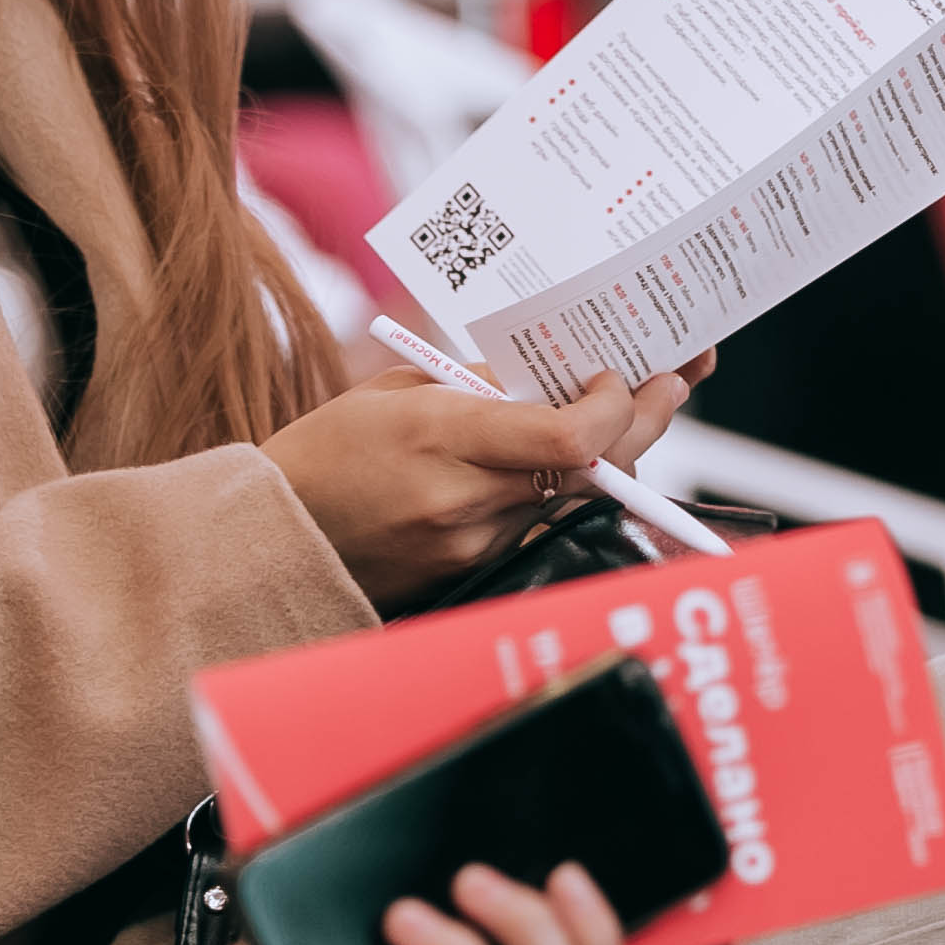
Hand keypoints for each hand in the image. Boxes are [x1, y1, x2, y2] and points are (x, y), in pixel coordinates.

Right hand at [265, 362, 695, 608]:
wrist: (277, 534)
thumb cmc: (328, 451)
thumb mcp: (398, 391)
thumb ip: (481, 386)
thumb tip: (554, 375)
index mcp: (442, 436)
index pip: (570, 438)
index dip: (617, 406)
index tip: (624, 374)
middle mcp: (465, 499)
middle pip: (592, 470)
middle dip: (642, 422)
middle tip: (668, 383)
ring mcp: (472, 544)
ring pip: (575, 498)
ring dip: (610, 456)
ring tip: (627, 412)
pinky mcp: (473, 570)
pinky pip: (540, 522)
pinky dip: (563, 489)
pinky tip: (571, 461)